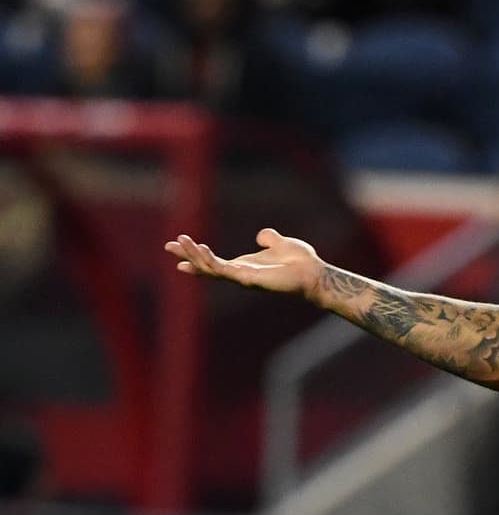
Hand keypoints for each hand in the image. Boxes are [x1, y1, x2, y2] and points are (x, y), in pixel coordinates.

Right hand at [165, 228, 322, 298]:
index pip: (215, 263)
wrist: (313, 273)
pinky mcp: (249, 279)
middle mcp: (241, 274)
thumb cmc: (301, 262)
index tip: (177, 248)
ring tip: (180, 241)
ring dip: (194, 255)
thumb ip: (269, 239)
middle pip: (207, 267)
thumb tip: (261, 236)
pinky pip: (224, 270)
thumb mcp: (280, 243)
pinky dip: (210, 260)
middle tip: (168, 244)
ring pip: (211, 268)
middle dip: (188, 256)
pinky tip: (200, 249)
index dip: (196, 256)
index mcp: (245, 267)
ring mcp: (243, 278)